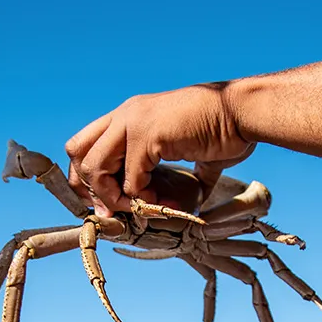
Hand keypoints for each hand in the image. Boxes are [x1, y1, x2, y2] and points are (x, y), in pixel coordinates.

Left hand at [65, 84, 255, 216]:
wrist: (244, 112)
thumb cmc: (224, 129)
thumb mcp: (187, 151)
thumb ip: (176, 175)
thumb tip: (184, 202)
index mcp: (130, 115)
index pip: (85, 145)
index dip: (88, 178)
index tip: (107, 202)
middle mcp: (125, 115)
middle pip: (77, 153)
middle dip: (89, 187)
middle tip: (112, 209)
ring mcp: (133, 122)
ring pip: (94, 167)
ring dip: (113, 196)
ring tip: (141, 206)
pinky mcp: (148, 135)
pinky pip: (129, 179)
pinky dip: (142, 199)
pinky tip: (162, 201)